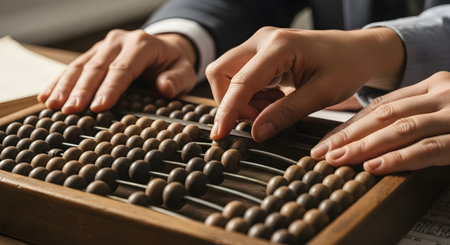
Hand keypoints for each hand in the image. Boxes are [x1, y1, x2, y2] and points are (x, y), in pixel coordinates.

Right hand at [38, 29, 196, 113]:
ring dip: (65, 86)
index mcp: (141, 45)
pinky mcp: (94, 53)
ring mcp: (104, 46)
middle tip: (69, 111)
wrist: (165, 48)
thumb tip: (165, 87)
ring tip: (52, 105)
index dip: (109, 89)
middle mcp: (119, 42)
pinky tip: (46, 96)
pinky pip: (74, 67)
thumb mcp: (185, 71)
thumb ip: (177, 79)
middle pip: (97, 67)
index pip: (122, 69)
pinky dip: (59, 82)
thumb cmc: (174, 64)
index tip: (98, 107)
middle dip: (81, 90)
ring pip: (80, 66)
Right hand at [206, 26, 403, 141]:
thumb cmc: (347, 67)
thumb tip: (256, 134)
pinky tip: (275, 101)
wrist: (359, 51)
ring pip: (229, 77)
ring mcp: (260, 45)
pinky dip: (251, 97)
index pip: (241, 81)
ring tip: (274, 109)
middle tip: (257, 120)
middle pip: (222, 72)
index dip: (227, 110)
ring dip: (242, 101)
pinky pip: (242, 79)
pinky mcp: (261, 54)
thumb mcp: (322, 94)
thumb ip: (286, 114)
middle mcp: (263, 40)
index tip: (220, 135)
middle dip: (231, 102)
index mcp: (279, 46)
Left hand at [311, 72, 449, 174]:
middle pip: (383, 115)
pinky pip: (427, 148)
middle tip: (321, 152)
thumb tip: (371, 138)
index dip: (350, 125)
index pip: (381, 106)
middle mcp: (440, 94)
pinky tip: (374, 166)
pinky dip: (397, 158)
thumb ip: (414, 116)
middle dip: (348, 136)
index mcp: (431, 87)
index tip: (326, 141)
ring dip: (364, 146)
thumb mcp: (443, 109)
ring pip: (400, 129)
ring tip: (338, 159)